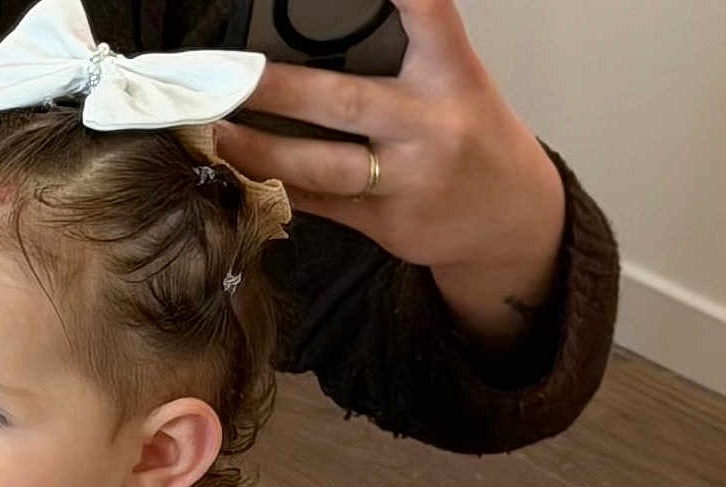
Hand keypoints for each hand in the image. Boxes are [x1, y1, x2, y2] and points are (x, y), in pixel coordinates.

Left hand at [213, 0, 566, 341]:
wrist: (509, 221)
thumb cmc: (469, 134)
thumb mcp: (455, 80)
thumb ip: (403, 54)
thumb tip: (317, 34)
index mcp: (451, 76)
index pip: (428, 14)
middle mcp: (429, 128)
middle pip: (343, 103)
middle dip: (277, 89)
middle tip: (228, 75)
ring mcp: (407, 183)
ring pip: (321, 166)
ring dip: (260, 151)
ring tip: (216, 133)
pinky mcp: (387, 225)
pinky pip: (321, 205)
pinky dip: (277, 187)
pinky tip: (240, 171)